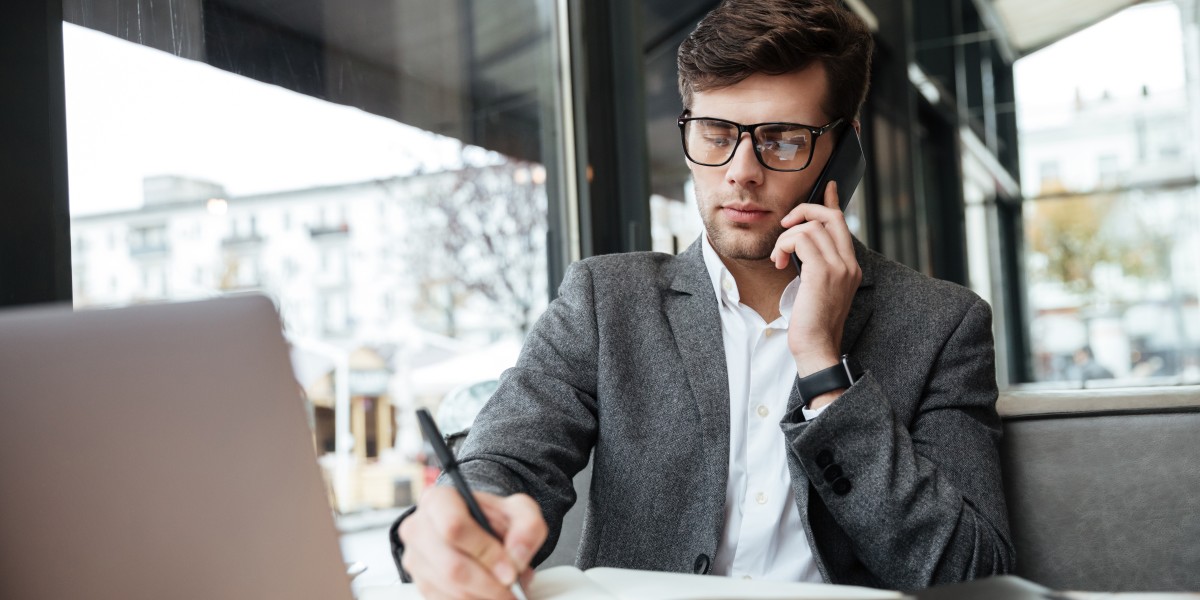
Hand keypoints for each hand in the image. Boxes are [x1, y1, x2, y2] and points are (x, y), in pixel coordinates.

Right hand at [399, 486, 546, 599]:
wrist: (480, 529)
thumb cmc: (494, 518)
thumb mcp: (519, 511)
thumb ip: (528, 527)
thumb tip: (517, 556)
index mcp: (439, 501)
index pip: (454, 527)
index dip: (486, 552)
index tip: (510, 568)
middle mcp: (419, 529)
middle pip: (452, 566)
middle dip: (489, 584)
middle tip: (512, 587)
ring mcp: (416, 559)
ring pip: (450, 589)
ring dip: (484, 596)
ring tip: (504, 590)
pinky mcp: (421, 584)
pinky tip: (488, 594)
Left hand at [768, 181, 861, 393]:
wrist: (817, 347)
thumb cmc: (812, 323)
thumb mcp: (816, 288)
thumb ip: (815, 266)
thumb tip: (802, 248)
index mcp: (850, 266)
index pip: (842, 224)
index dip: (833, 202)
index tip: (829, 187)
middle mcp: (849, 263)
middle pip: (830, 217)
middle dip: (804, 212)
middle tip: (786, 225)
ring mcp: (839, 267)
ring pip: (810, 227)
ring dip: (786, 238)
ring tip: (779, 258)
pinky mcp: (823, 272)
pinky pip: (801, 239)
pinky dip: (784, 245)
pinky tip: (779, 262)